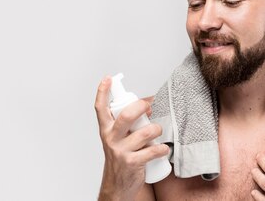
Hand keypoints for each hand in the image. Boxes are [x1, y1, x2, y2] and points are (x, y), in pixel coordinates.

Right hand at [94, 76, 168, 200]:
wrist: (117, 185)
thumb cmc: (120, 158)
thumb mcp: (118, 138)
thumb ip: (128, 122)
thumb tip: (148, 104)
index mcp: (106, 130)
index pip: (100, 108)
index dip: (102, 91)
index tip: (107, 79)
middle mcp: (111, 138)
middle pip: (125, 116)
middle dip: (140, 107)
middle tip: (148, 106)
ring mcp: (121, 151)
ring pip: (144, 133)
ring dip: (156, 130)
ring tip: (158, 131)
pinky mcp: (132, 163)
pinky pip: (153, 151)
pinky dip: (162, 149)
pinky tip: (164, 149)